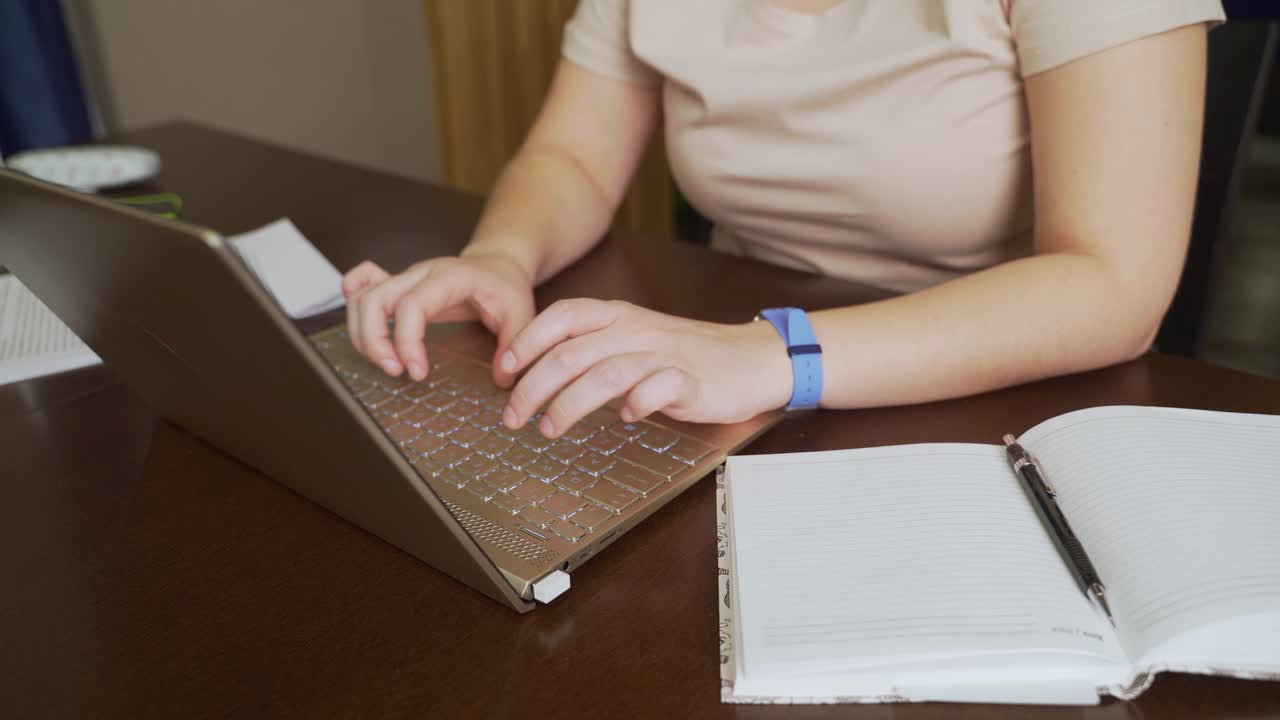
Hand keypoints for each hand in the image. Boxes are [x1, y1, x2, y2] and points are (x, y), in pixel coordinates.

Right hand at [341, 252, 535, 385]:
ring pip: (362, 298)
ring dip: (363, 334)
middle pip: (375, 299)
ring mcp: (404, 278)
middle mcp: (420, 273)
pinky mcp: (397, 286)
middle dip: (375, 342)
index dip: (407, 341)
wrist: (497, 265)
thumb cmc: (505, 288)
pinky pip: (361, 285)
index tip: (418, 372)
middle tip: (396, 371)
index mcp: (449, 277)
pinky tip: (362, 329)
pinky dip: (352, 305)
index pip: (412, 305)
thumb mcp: (521, 313)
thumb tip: (503, 377)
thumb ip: (514, 345)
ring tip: (387, 364)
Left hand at [498, 299, 793, 436]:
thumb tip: (538, 374)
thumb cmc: (686, 354)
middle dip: (533, 386)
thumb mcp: (634, 340)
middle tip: (513, 416)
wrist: (750, 359)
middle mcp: (637, 330)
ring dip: (569, 403)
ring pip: (604, 372)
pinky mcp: (691, 380)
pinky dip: (637, 403)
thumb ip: (593, 349)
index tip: (501, 372)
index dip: (526, 341)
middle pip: (572, 352)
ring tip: (549, 428)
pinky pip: (658, 387)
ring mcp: (664, 354)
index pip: (562, 316)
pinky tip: (626, 419)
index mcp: (619, 315)